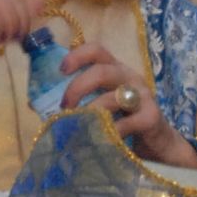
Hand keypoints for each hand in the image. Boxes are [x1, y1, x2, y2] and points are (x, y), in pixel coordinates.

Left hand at [56, 43, 196, 166]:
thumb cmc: (124, 122)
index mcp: (115, 70)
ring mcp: (143, 96)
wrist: (161, 146)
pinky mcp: (153, 117)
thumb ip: (77, 100)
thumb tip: (36, 103)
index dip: (78, 55)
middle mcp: (130, 77)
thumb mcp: (101, 105)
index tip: (61, 69)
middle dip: (78, 86)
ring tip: (80, 126)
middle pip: (102, 70)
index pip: (97, 50)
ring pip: (113, 97)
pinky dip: (112, 130)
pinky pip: (128, 122)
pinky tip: (104, 139)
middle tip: (65, 105)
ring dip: (91, 112)